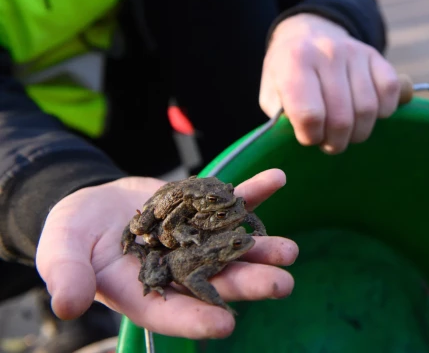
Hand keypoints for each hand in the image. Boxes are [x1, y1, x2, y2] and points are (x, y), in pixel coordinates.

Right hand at [35, 169, 297, 338]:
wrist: (95, 203)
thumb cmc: (73, 235)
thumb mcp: (61, 251)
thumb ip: (66, 275)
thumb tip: (66, 305)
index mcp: (145, 291)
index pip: (173, 312)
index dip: (197, 320)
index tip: (225, 325)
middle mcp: (179, 271)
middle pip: (216, 281)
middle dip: (249, 284)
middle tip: (282, 285)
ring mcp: (197, 239)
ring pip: (232, 246)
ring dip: (262, 247)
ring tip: (290, 250)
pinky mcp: (204, 209)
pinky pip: (232, 200)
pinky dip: (254, 191)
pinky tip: (277, 179)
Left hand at [260, 13, 399, 153]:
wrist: (307, 36)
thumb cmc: (287, 74)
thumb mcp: (271, 93)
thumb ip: (281, 117)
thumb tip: (305, 135)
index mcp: (295, 62)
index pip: (309, 115)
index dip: (311, 136)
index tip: (308, 137)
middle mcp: (326, 52)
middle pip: (341, 118)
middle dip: (335, 141)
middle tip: (329, 142)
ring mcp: (355, 52)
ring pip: (368, 109)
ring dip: (358, 132)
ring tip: (346, 132)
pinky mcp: (376, 55)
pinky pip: (390, 92)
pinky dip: (382, 112)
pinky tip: (365, 114)